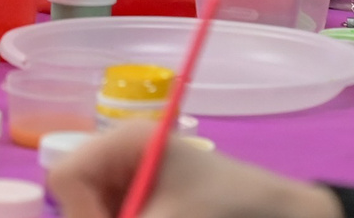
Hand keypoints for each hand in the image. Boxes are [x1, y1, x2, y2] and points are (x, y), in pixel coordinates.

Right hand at [49, 126, 341, 217]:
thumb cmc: (229, 207)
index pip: (66, 176)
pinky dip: (127, 217)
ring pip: (96, 211)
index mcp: (124, 142)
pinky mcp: (146, 205)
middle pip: (77, 201)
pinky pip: (115, 212)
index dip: (79, 212)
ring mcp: (133, 185)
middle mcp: (121, 159)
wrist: (287, 216)